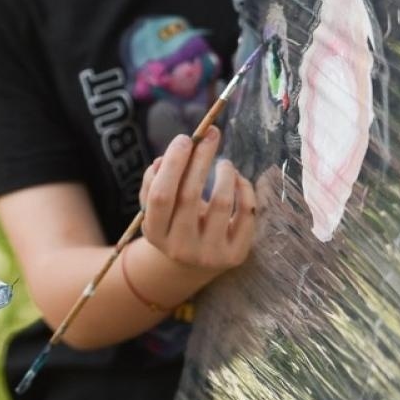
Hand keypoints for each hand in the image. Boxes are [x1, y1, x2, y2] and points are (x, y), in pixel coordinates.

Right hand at [138, 127, 255, 270]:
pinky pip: (245, 214)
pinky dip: (243, 189)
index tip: (185, 139)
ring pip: (220, 203)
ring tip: (224, 162)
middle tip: (210, 134)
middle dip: (200, 159)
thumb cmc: (173, 223)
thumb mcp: (156, 207)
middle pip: (189, 195)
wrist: (194, 265)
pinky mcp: (236, 255)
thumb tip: (163, 160)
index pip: (161, 196)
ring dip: (224, 173)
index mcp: (154, 234)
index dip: (173, 165)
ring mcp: (209, 254)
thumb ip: (154, 182)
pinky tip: (237, 179)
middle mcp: (180, 247)